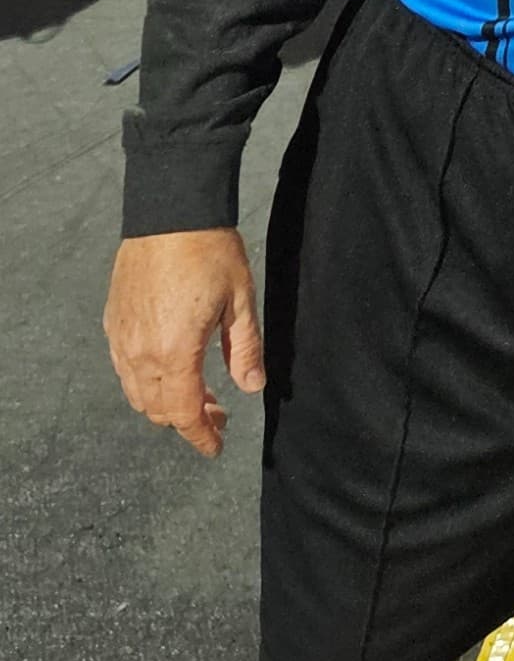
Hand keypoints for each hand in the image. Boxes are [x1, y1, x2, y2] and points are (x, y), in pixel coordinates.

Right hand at [104, 228, 264, 456]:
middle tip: (218, 413)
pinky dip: (146, 381)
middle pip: (156, 409)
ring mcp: (121, 337)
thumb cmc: (210, 253)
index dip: (200, 435)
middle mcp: (139, 352)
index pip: (182, 413)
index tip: (216, 448)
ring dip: (165, 402)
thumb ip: (245, 350)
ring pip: (136, 392)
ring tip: (199, 393)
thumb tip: (253, 388)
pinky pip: (124, 368)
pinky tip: (171, 368)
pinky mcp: (113, 321)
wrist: (170, 213)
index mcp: (173, 352)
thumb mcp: (241, 302)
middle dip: (187, 420)